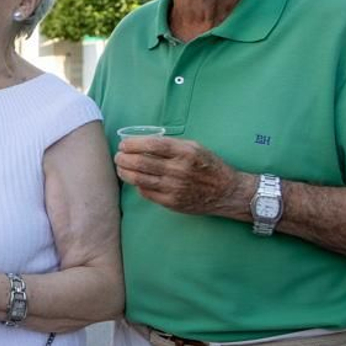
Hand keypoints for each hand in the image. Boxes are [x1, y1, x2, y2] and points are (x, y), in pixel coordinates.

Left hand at [114, 136, 253, 217]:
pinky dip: (137, 185)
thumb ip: (171, 145)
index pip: (152, 145)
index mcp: (185, 153)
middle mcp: (179, 170)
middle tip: (118, 156)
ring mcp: (174, 188)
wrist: (226, 191)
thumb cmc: (209, 166)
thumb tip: (143, 142)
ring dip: (124, 172)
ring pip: (139, 179)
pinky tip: (136, 180)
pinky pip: (146, 192)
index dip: (133, 144)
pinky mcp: (171, 202)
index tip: (124, 144)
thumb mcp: (195, 147)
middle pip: (141, 162)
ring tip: (121, 167)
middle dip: (123, 158)